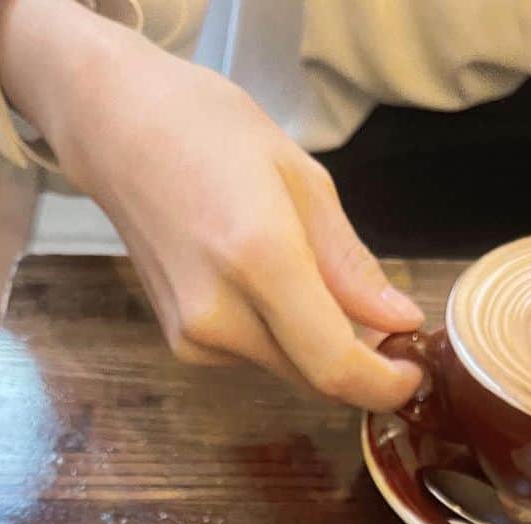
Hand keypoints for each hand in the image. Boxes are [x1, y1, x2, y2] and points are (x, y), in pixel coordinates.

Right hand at [0, 0, 423, 408]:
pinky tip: (266, 282)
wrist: (116, 131)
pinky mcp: (183, 343)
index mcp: (258, 258)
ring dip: (321, 347)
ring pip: (290, 370)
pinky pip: (258, 356)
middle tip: (387, 326)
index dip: (384, 386)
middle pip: (316, 378)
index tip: (414, 372)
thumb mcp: (301, 179)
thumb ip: (351, 264)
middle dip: (362, 364)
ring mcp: (194, 335)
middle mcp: (219, 313)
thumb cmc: (209, 132)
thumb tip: (399, 321)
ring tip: (313, 277)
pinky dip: (284, 336)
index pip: (335, 365)